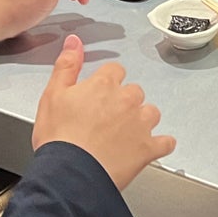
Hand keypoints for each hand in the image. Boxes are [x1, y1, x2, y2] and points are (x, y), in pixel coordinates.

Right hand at [32, 35, 175, 189]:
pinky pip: (165, 142)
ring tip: (125, 133)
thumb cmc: (59, 138)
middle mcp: (127, 99)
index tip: (100, 93)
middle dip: (124, 102)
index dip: (107, 82)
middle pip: (134, 91)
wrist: (69, 175)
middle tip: (107, 117)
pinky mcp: (148, 148)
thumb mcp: (52, 94)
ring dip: (142, 120)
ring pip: (151, 113)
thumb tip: (74, 41)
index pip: (115, 70)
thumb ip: (66, 65)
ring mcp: (140, 124)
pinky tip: (152, 147)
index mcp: (104, 84)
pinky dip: (161, 144)